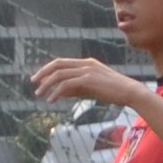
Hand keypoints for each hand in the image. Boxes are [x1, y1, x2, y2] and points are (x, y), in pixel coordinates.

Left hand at [28, 57, 147, 111]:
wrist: (130, 92)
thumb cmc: (112, 91)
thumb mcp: (90, 89)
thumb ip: (75, 89)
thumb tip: (59, 93)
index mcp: (86, 63)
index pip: (61, 62)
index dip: (47, 69)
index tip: (38, 78)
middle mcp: (85, 63)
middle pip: (57, 64)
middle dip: (43, 73)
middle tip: (33, 83)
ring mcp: (87, 70)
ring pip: (60, 75)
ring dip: (46, 84)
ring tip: (39, 95)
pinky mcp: (89, 79)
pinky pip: (66, 84)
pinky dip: (56, 92)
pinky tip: (51, 100)